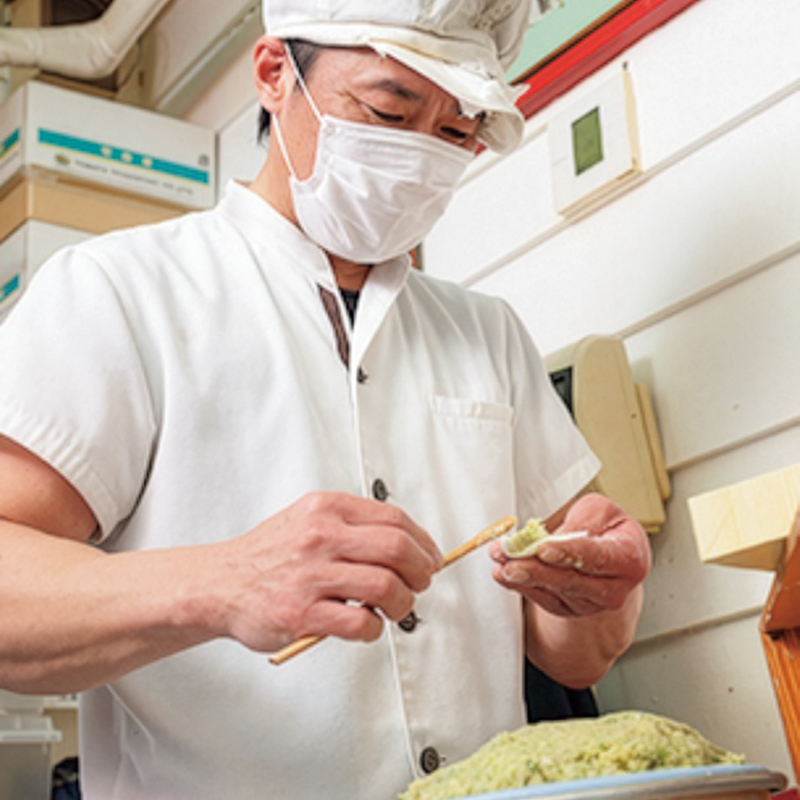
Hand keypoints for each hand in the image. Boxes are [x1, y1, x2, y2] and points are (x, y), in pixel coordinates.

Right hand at [203, 492, 442, 652]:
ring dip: (402, 603)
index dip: (423, 542)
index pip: (394, 518)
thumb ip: (353, 525)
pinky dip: (374, 628)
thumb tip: (409, 543)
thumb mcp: (309, 518)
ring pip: (385, 586)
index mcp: (325, 508)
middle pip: (397, 548)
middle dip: (421, 571)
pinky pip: (361, 622)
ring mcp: (310, 575)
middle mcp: (319, 536)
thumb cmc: (269, 555)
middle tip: (420, 584)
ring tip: (395, 608)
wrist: (220, 583)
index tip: (430, 558)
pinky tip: (367, 626)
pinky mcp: (302, 614)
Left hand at [490, 494, 649, 616]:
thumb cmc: (607, 526)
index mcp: (629, 559)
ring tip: (501, 564)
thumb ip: (580, 523)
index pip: (598, 557)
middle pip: (572, 581)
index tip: (543, 549)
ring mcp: (592, 603)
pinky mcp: (570, 609)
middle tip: (510, 559)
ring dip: (523, 578)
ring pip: (555, 593)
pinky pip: (544, 600)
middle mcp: (614, 589)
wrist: (609, 550)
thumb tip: (552, 539)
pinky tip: (504, 575)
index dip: (569, 553)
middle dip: (536, 569)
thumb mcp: (599, 511)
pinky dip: (522, 587)